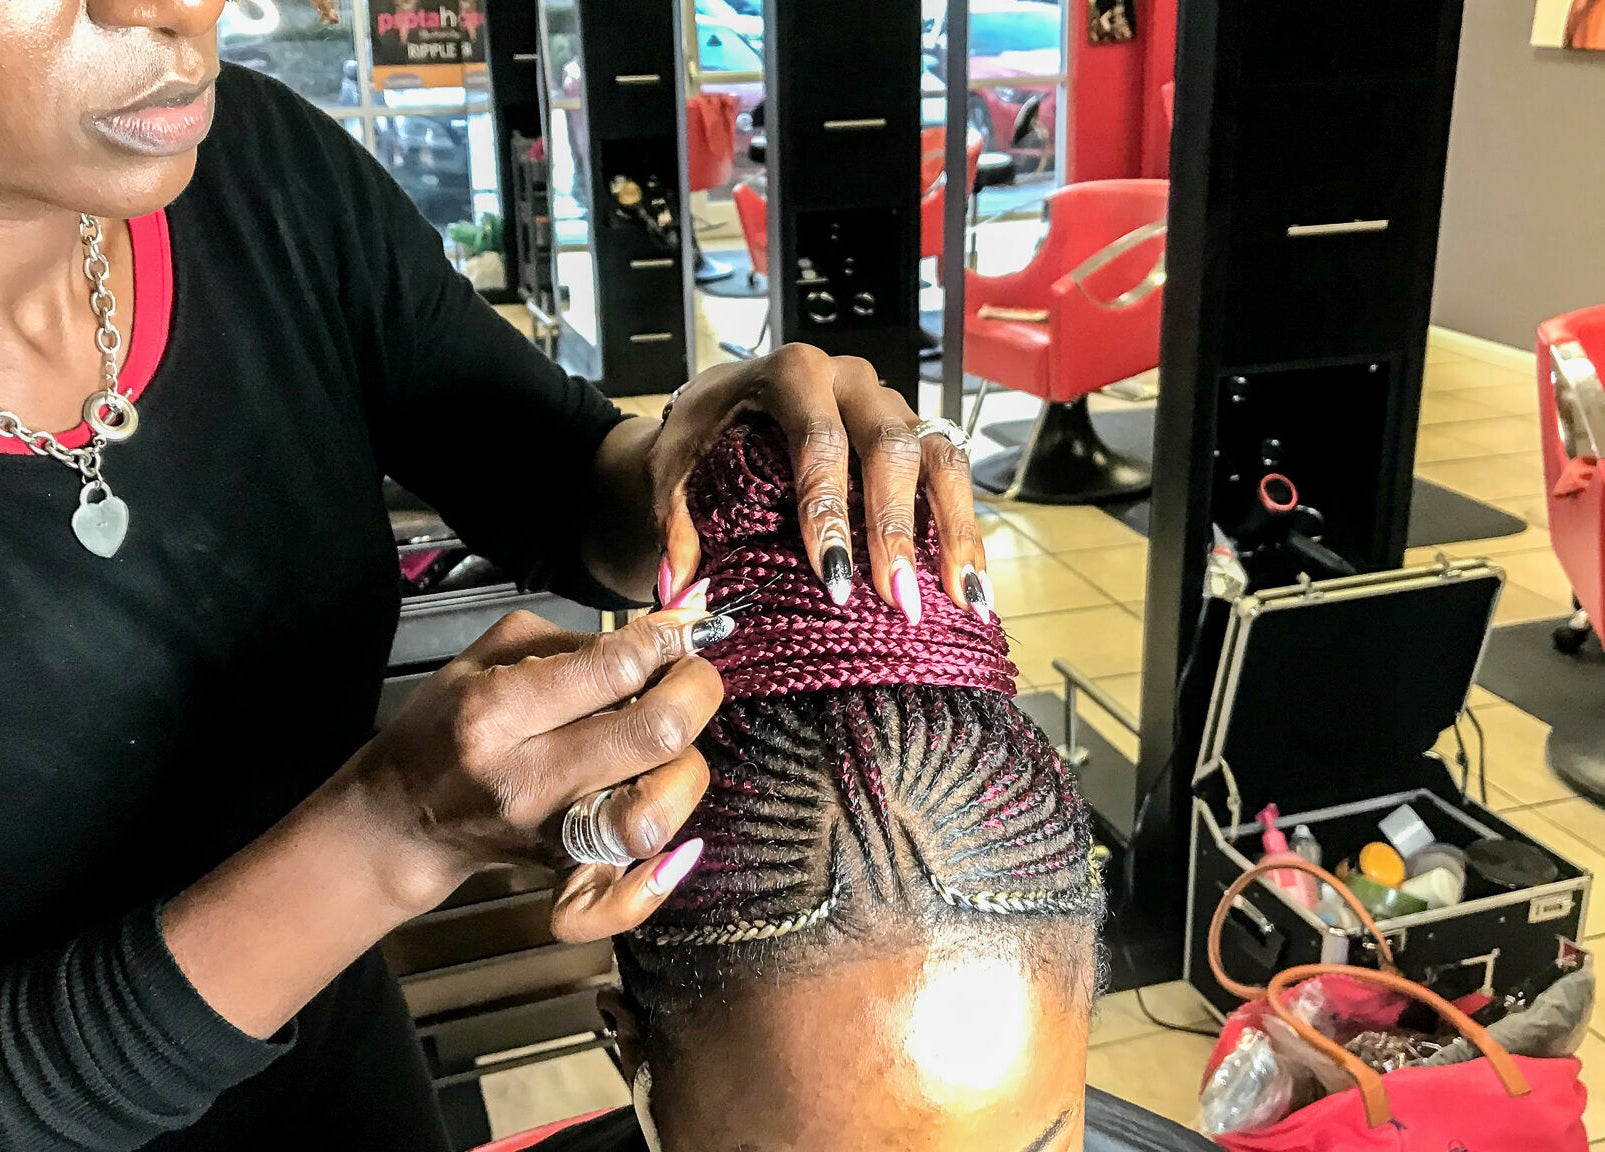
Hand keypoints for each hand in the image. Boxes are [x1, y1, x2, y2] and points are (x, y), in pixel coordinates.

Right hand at [349, 605, 723, 941]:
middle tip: (690, 679)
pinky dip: (651, 888)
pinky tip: (676, 853)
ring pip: (654, 815)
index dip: (666, 641)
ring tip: (672, 747)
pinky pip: (610, 907)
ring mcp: (547, 835)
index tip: (681, 631)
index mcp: (498, 710)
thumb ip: (582, 642)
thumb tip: (672, 631)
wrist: (402, 817)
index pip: (614, 668)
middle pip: (655, 734)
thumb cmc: (452, 723)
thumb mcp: (493, 656)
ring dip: (686, 771)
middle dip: (695, 692)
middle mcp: (526, 779)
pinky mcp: (560, 875)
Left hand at [649, 344, 990, 623]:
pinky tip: (972, 588)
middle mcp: (852, 382)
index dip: (829, 508)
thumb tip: (681, 590)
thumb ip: (675, 524)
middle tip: (897, 599)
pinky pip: (952, 476)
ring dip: (954, 532)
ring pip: (940, 458)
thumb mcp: (672, 469)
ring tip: (965, 599)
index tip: (834, 575)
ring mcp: (892, 404)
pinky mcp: (916, 432)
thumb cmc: (703, 436)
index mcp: (792, 374)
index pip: (819, 439)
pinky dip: (963, 533)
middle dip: (895, 529)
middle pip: (890, 447)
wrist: (725, 406)